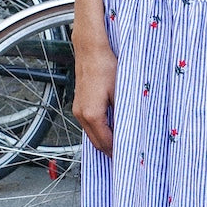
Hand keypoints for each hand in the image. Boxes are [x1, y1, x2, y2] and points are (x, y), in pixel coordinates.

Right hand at [72, 34, 116, 154]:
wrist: (91, 50)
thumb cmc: (106, 67)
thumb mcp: (120, 92)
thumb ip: (123, 113)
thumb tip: (129, 130)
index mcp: (92, 114)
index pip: (105, 142)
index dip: (116, 152)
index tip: (128, 156)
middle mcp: (81, 114)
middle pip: (96, 142)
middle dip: (110, 149)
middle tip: (125, 155)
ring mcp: (78, 109)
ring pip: (91, 134)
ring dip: (104, 139)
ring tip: (120, 142)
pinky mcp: (78, 104)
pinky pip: (88, 124)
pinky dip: (99, 130)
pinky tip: (111, 127)